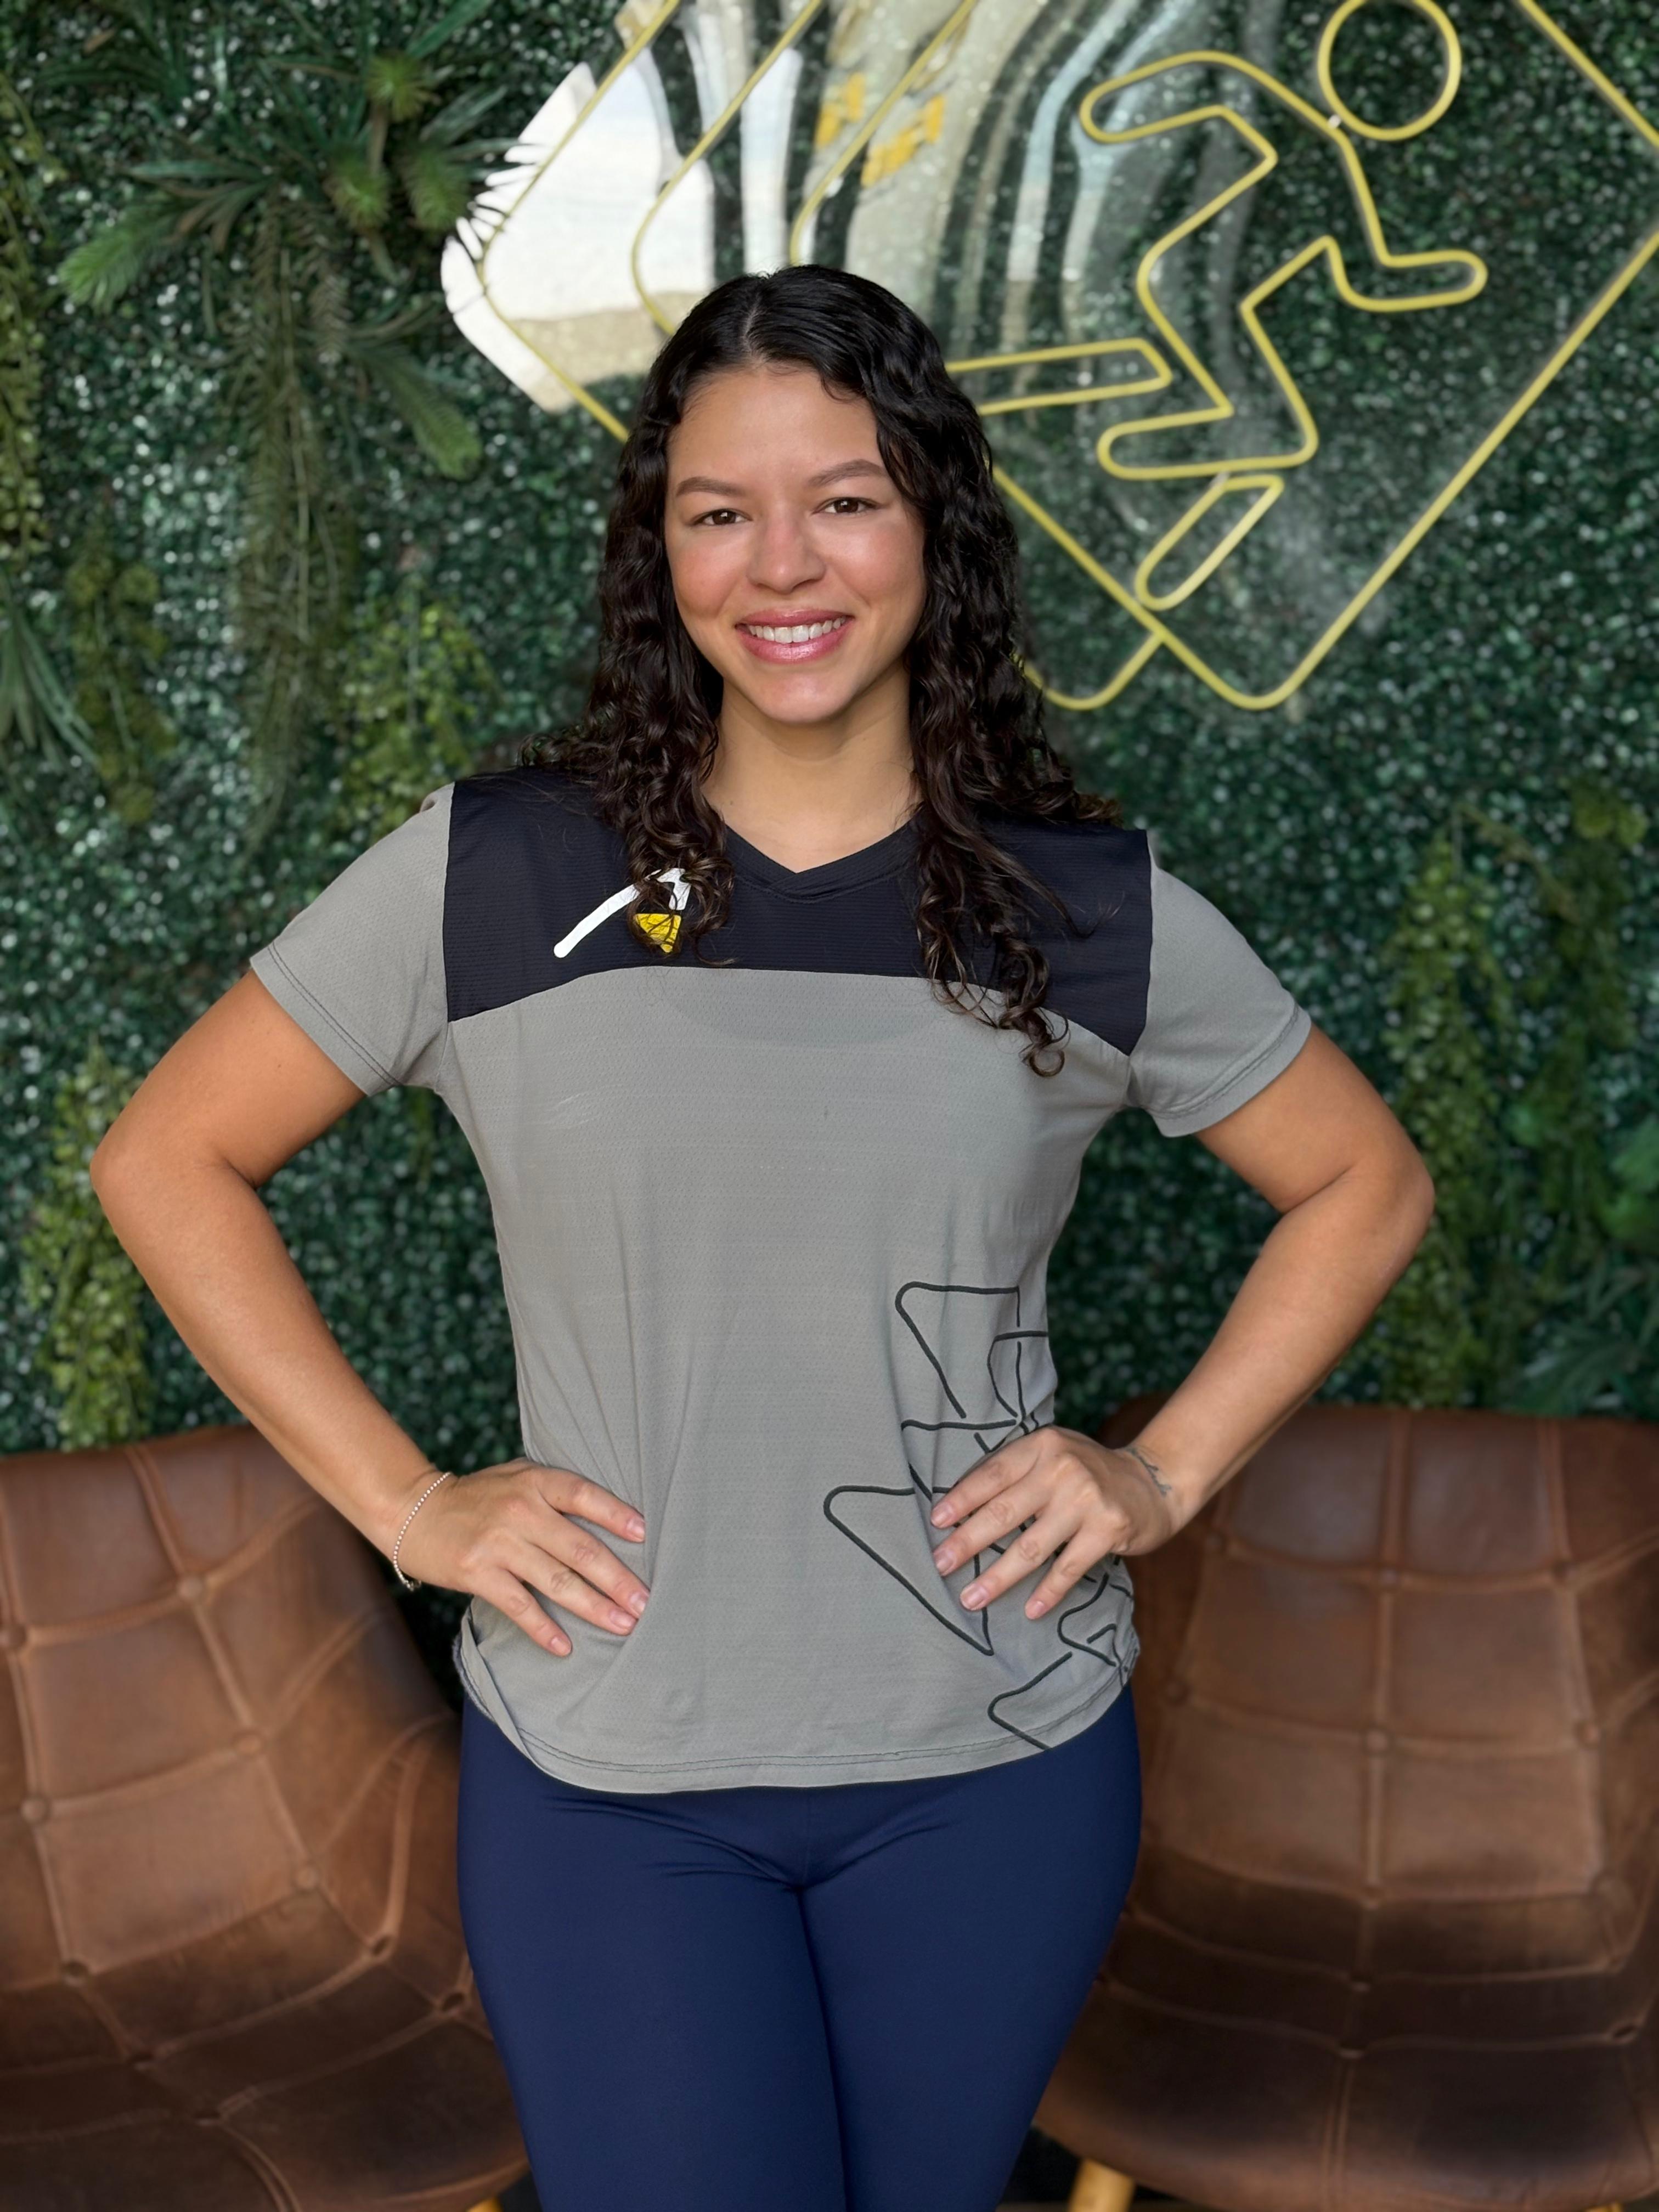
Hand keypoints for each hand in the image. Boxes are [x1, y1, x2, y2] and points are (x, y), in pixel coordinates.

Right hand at [393, 1457, 649, 1657]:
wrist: (414, 1511)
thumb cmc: (479, 1497)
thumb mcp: (517, 1478)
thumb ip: (556, 1492)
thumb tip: (613, 1516)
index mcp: (535, 1482)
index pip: (584, 1496)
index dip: (617, 1515)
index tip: (645, 1537)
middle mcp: (521, 1511)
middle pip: (580, 1549)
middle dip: (617, 1579)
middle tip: (645, 1602)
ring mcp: (499, 1543)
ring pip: (557, 1581)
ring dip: (594, 1607)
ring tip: (623, 1625)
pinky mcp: (478, 1573)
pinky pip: (520, 1606)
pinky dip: (544, 1629)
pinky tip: (565, 1647)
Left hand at [927, 1425, 1183, 1619]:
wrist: (1155, 1481)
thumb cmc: (1089, 1473)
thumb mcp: (1054, 1455)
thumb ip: (1017, 1472)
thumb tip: (959, 1508)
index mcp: (1042, 1446)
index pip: (991, 1474)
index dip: (961, 1500)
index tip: (936, 1523)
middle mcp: (1062, 1468)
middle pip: (1003, 1512)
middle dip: (967, 1542)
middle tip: (939, 1565)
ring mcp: (1087, 1500)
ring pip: (1031, 1546)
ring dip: (998, 1577)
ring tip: (972, 1599)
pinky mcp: (1108, 1529)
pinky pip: (1068, 1568)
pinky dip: (1048, 1592)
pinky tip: (1030, 1610)